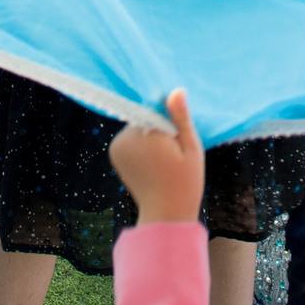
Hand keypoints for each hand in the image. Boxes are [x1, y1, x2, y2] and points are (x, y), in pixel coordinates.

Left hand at [109, 88, 206, 223]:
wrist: (166, 213)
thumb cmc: (185, 181)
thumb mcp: (191, 147)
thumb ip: (180, 117)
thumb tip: (175, 90)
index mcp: (145, 134)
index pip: (155, 107)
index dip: (169, 116)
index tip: (178, 137)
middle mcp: (125, 137)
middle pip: (145, 116)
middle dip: (158, 127)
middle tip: (173, 152)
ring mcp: (116, 145)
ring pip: (137, 126)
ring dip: (148, 135)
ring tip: (163, 158)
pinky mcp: (113, 152)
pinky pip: (129, 137)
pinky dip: (140, 143)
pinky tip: (151, 161)